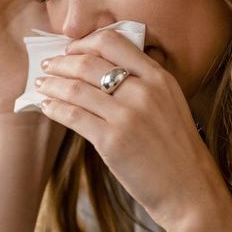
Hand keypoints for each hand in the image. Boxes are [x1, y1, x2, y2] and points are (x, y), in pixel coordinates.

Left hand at [35, 28, 227, 230]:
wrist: (190, 189)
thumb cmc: (177, 151)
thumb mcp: (170, 105)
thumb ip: (144, 84)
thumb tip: (104, 71)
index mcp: (159, 78)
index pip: (114, 42)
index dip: (84, 43)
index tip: (71, 51)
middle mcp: (143, 91)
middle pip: (89, 63)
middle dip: (61, 63)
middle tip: (48, 67)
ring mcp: (127, 115)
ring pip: (76, 88)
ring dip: (52, 85)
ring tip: (41, 86)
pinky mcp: (112, 140)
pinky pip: (73, 116)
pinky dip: (54, 108)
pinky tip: (46, 107)